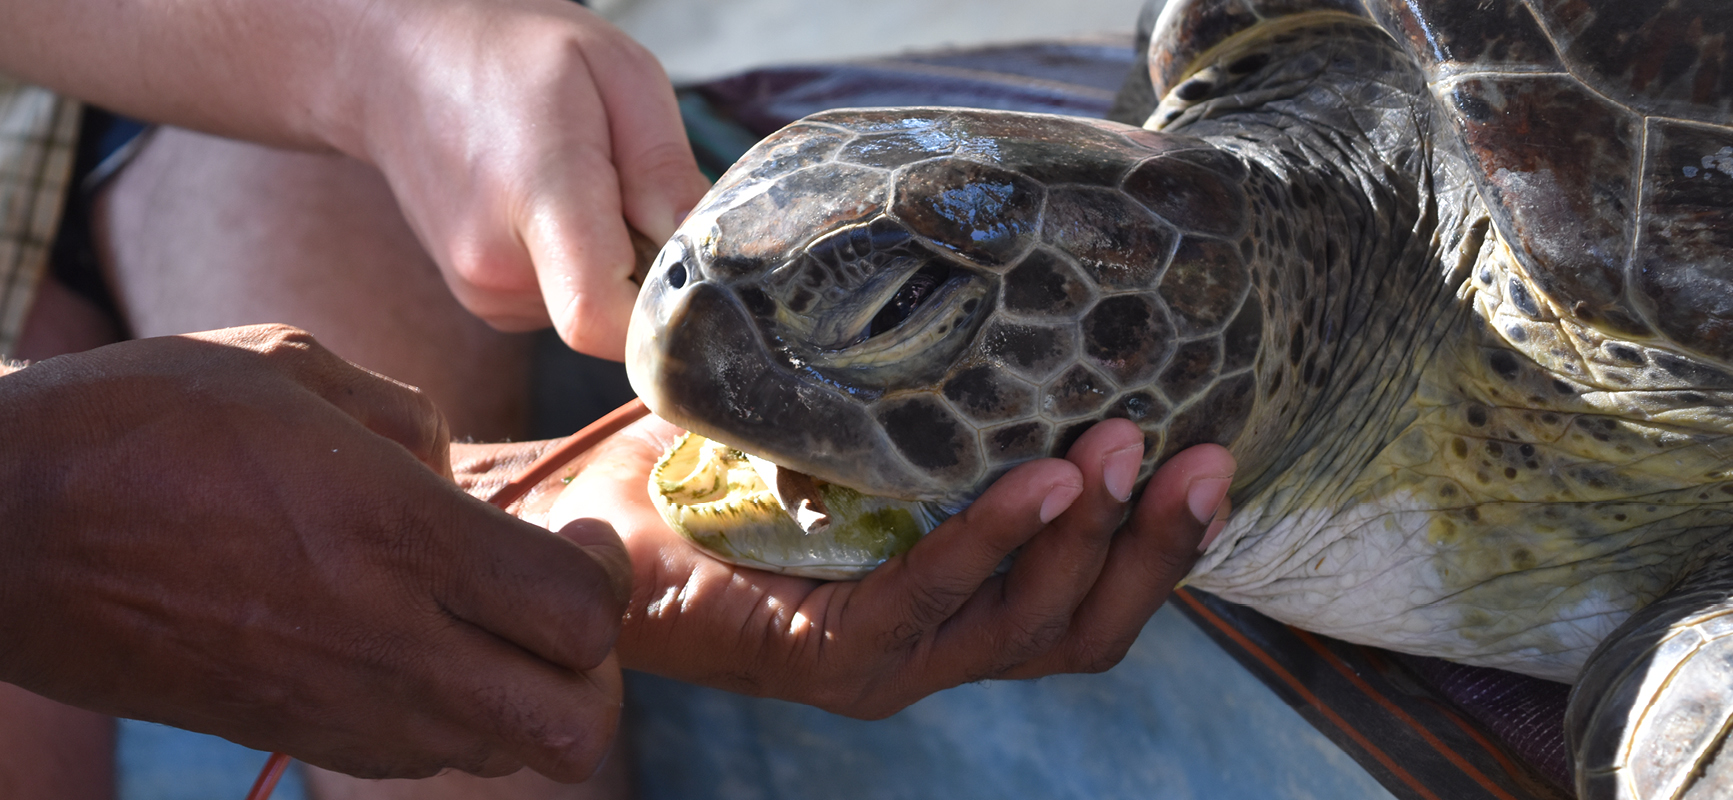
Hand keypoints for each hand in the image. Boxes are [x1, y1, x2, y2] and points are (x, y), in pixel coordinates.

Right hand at [0, 325, 630, 780]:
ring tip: (481, 617)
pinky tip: (409, 640)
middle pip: (574, 726)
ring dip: (523, 690)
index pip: (580, 614)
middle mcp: (386, 643)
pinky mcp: (293, 735)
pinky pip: (425, 754)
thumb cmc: (139, 427)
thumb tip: (455, 473)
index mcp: (397, 537)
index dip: (606, 576)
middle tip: (557, 598)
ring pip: (504, 751)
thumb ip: (408, 418)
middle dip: (593, 668)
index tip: (576, 536)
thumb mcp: (292, 368)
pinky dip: (450, 711)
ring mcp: (340, 706)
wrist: (3, 531)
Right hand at [341, 0, 710, 356]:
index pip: (600, 319)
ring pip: (589, 312)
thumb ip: (667, 171)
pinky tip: (554, 205)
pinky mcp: (481, 297)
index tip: (689, 273)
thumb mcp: (619, 75)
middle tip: (631, 191)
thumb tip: (707, 251)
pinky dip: (580, 265)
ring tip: (583, 184)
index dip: (661, 319)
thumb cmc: (512, 54)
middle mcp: (496, 263)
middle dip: (647, 271)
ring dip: (613, 264)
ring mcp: (480, 289)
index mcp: (537, 198)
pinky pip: (561, 303)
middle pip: (610, 318)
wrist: (399, 62)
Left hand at [540, 416, 1234, 718]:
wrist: (584, 520)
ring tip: (1119, 452)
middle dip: (1154, 549)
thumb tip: (1008, 286)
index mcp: (956, 602)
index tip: (1216, 456)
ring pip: (1027, 627)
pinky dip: (989, 544)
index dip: (1165, 547)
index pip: (1090, 599)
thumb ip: (926, 400)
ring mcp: (889, 663)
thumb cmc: (718, 467)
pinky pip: (930, 602)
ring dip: (1085, 539)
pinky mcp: (830, 658)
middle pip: (1084, 629)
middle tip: (1200, 455)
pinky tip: (1035, 484)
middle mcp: (937, 644)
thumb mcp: (846, 427)